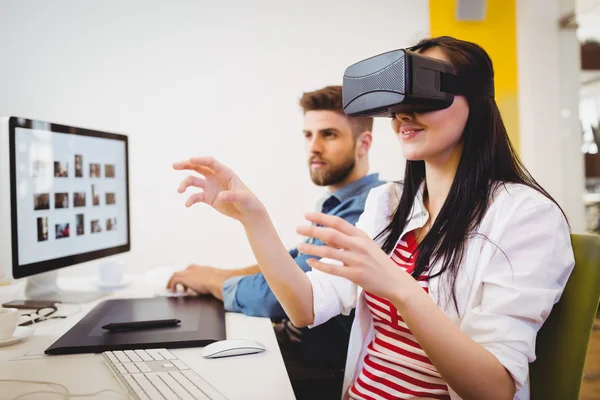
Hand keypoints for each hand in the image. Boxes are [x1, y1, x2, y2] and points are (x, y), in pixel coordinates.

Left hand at [166, 265, 232, 299]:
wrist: (218, 281)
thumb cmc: (219, 281)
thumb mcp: (216, 280)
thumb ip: (213, 282)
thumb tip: (216, 287)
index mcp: (202, 269)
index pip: (191, 270)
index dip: (188, 276)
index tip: (187, 282)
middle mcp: (194, 269)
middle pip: (183, 272)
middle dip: (180, 278)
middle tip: (177, 285)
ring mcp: (188, 273)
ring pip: (176, 275)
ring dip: (173, 281)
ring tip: (171, 287)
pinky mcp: (184, 278)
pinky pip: (174, 281)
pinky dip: (171, 285)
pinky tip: (172, 290)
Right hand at [173, 157, 265, 223]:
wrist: (247, 212)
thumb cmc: (248, 201)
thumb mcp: (242, 198)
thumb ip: (232, 196)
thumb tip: (220, 196)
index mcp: (225, 173)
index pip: (210, 163)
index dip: (200, 160)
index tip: (190, 160)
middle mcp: (215, 177)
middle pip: (198, 167)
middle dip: (186, 165)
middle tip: (174, 166)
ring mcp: (210, 187)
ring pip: (194, 181)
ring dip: (185, 184)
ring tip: (179, 191)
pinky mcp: (208, 197)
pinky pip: (195, 196)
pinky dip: (190, 199)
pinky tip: (187, 205)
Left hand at [296, 212, 421, 302]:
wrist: (395, 281)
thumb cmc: (378, 262)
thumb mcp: (365, 246)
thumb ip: (347, 240)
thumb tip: (326, 234)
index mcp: (361, 235)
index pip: (338, 222)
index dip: (321, 217)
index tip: (306, 214)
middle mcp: (359, 245)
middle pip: (331, 234)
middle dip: (312, 230)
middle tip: (297, 228)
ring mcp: (357, 260)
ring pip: (329, 252)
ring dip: (312, 249)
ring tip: (299, 247)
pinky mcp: (356, 275)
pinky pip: (333, 269)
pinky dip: (320, 265)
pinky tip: (310, 263)